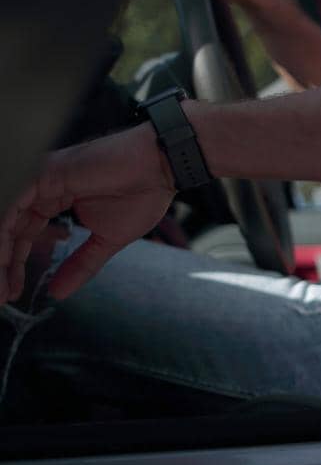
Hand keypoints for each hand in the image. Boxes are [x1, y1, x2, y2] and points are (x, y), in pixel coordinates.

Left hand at [0, 126, 174, 303]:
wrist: (160, 168)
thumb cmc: (141, 194)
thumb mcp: (105, 241)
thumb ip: (80, 266)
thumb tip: (58, 293)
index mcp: (53, 199)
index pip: (23, 234)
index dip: (14, 264)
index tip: (11, 292)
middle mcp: (41, 188)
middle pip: (9, 229)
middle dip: (3, 264)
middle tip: (2, 296)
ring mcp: (41, 179)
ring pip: (6, 219)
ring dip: (1, 254)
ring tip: (1, 287)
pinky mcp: (45, 173)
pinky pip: (14, 206)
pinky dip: (5, 234)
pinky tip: (4, 258)